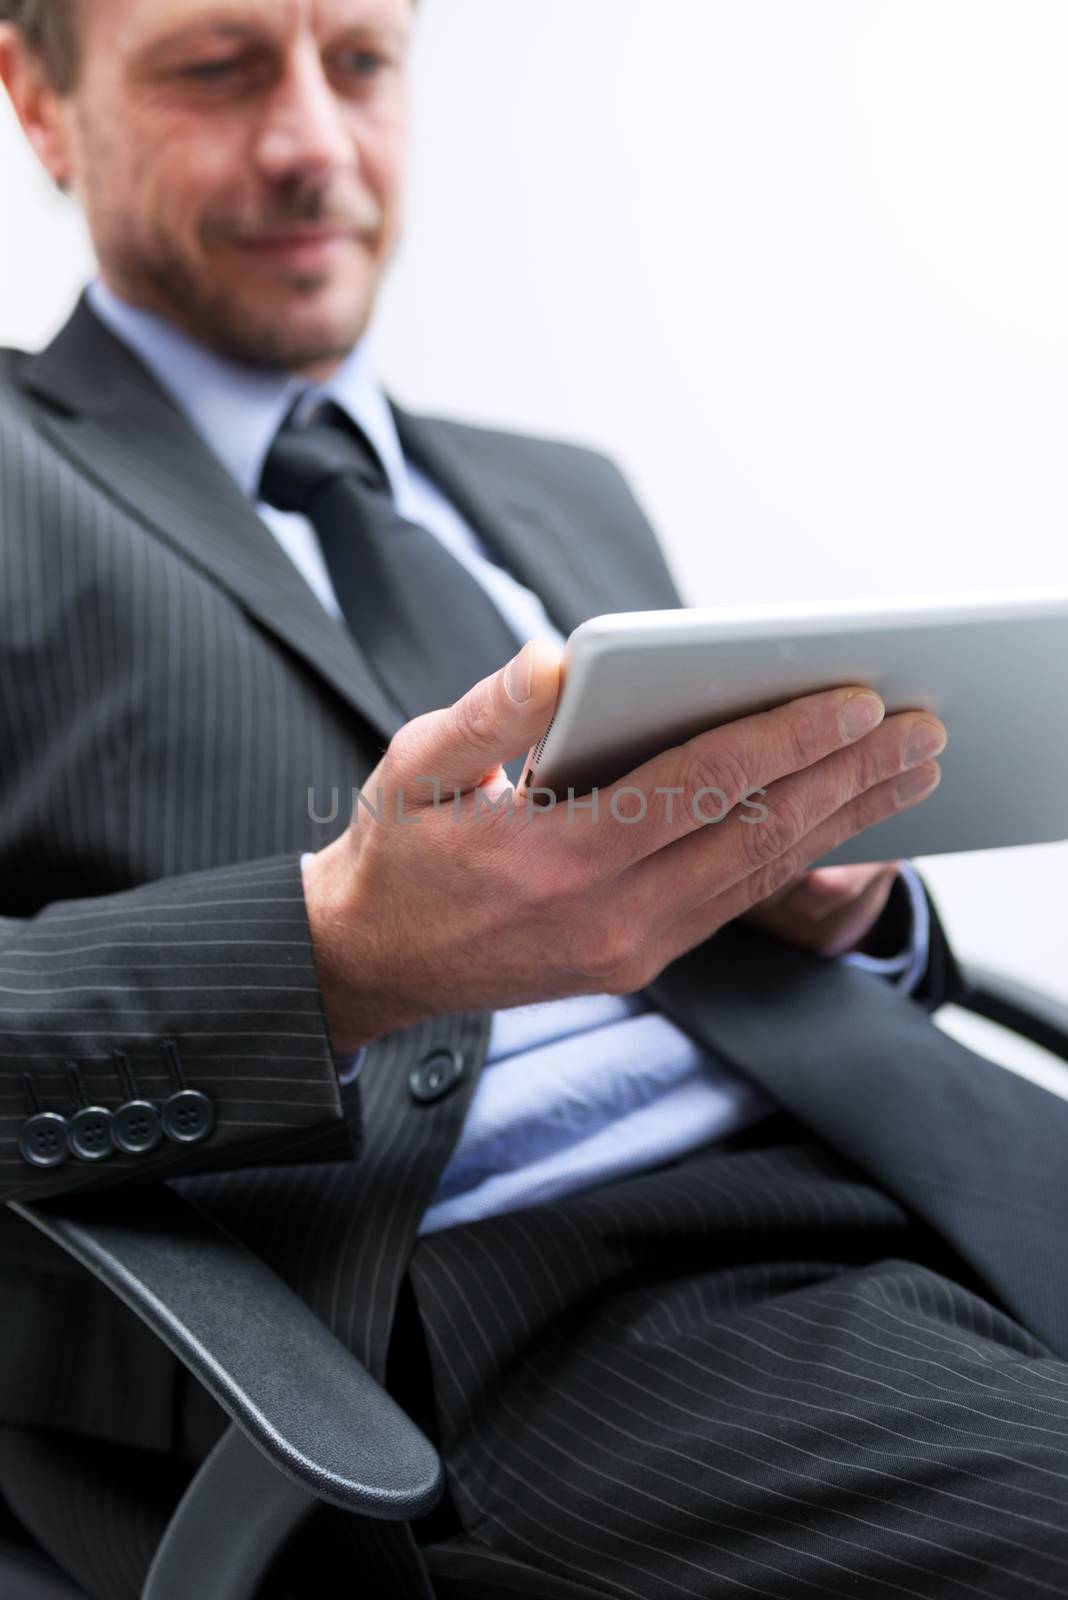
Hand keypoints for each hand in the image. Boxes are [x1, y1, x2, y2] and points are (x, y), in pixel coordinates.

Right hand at [302, 637, 946, 1052]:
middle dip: (846, 777)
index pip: (697, 784)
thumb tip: (555, 659)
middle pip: (754, 834)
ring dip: (841, 820)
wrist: (369, 961)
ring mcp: (630, 949)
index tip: (855, 698)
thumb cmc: (395, 850)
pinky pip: (735, 903)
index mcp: (555, 855)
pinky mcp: (638, 963)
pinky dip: (796, 857)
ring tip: (907, 773)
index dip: (782, 736)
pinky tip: (837, 821)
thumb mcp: (413, 767)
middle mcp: (608, 914)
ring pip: (759, 875)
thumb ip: (488, 713)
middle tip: (922, 730)